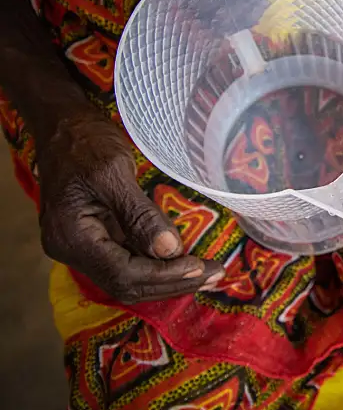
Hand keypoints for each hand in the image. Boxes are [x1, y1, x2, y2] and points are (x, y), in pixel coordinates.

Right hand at [37, 112, 222, 302]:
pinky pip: (127, 261)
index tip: (201, 267)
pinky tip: (184, 262)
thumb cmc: (85, 142)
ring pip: (128, 277)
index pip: (123, 274)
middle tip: (215, 274)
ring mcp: (81, 247)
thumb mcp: (114, 173)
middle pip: (126, 283)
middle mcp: (71, 250)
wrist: (61, 126)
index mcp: (71, 237)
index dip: (165, 275)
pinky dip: (157, 264)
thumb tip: (170, 250)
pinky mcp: (94, 238)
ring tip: (207, 274)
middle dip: (173, 281)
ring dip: (168, 278)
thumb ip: (140, 215)